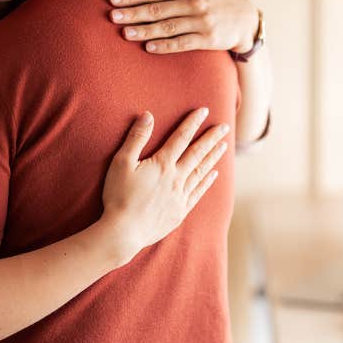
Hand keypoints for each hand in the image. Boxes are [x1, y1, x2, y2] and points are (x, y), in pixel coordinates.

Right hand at [100, 108, 229, 263]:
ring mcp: (180, 196)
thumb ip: (136, 138)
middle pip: (197, 153)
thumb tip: (148, 115)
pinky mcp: (179, 211)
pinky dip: (207, 181)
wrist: (124, 231)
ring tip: (224, 146)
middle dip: (211, 138)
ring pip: (201, 172)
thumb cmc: (118, 196)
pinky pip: (198, 192)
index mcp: (162, 164)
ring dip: (213, 157)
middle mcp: (176, 178)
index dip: (192, 123)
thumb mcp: (121, 162)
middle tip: (224, 127)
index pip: (181, 138)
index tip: (204, 111)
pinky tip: (214, 174)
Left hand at [108, 0, 258, 54]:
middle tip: (112, 16)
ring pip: (167, 26)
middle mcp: (193, 1)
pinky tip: (148, 47)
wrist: (244, 17)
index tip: (113, 0)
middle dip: (133, 12)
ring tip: (125, 33)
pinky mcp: (207, 39)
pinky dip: (165, 45)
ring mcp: (201, 21)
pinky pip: (182, 43)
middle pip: (157, 8)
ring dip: (145, 30)